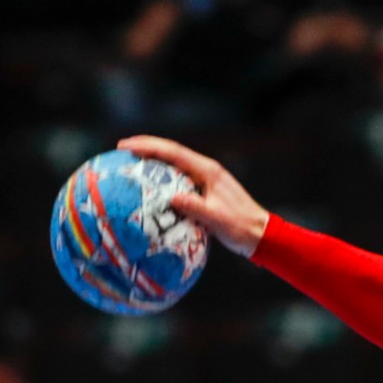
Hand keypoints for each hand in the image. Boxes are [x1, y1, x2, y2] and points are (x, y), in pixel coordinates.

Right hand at [117, 135, 269, 257]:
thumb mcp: (217, 220)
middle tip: (121, 149)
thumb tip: (171, 198)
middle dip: (146, 148)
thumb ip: (195, 208)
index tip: (125, 146)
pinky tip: (151, 189)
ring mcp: (207, 181)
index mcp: (208, 171)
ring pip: (175, 165)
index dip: (148, 146)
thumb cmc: (241, 228)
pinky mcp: (206, 192)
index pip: (173, 152)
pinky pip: (180, 180)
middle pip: (171, 153)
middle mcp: (206, 171)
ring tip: (131, 164)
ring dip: (154, 162)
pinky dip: (163, 179)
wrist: (262, 235)